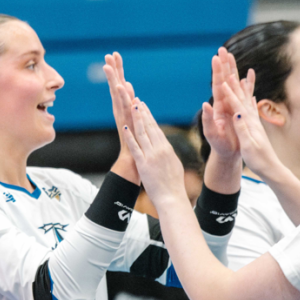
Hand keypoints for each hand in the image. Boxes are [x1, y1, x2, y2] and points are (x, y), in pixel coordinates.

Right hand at [103, 53, 139, 183]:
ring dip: (113, 80)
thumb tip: (137, 101)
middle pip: (116, 87)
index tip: (115, 56)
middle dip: (114, 71)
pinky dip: (122, 98)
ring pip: (117, 95)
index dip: (118, 71)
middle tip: (109, 54)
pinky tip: (121, 86)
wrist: (132, 167)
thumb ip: (136, 114)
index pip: (121, 86)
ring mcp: (122, 118)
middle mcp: (121, 112)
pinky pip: (124, 109)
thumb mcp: (138, 127)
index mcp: (125, 110)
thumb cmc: (136, 149)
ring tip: (108, 66)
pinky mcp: (125, 125)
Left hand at [113, 85, 185, 207]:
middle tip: (136, 100)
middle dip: (142, 113)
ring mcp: (151, 156)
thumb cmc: (173, 185)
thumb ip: (168, 154)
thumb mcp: (174, 165)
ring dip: (137, 119)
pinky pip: (135, 147)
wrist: (172, 198)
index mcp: (167, 149)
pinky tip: (126, 126)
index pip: (156, 129)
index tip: (144, 107)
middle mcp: (160, 149)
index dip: (149, 117)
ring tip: (132, 107)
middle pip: (150, 127)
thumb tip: (165, 148)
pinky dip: (130, 136)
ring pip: (142, 133)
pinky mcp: (143, 164)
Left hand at [200, 48, 253, 162]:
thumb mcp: (212, 134)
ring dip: (233, 70)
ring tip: (232, 56)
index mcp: (219, 106)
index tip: (216, 57)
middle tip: (223, 49)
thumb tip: (204, 104)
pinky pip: (245, 94)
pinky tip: (249, 74)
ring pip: (234, 84)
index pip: (218, 85)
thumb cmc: (219, 146)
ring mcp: (233, 105)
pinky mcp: (241, 110)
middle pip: (224, 80)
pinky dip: (247, 84)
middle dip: (224, 65)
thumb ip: (208, 120)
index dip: (217, 72)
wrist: (228, 154)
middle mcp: (225, 103)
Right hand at [219, 74, 282, 181]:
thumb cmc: (259, 160)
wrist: (272, 169)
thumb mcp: (249, 146)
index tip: (223, 80)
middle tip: (230, 72)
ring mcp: (255, 123)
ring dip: (242, 89)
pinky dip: (250, 101)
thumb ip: (243, 129)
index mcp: (249, 124)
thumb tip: (237, 113)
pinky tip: (252, 96)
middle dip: (236, 85)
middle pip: (243, 99)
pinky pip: (252, 110)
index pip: (237, 105)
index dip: (230, 93)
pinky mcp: (257, 127)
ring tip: (240, 77)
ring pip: (247, 102)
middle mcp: (253, 121)